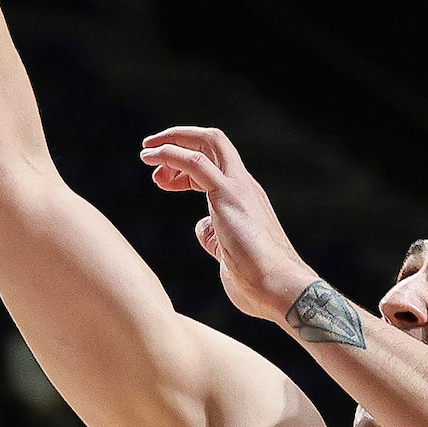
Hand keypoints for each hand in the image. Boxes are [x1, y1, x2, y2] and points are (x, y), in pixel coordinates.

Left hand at [139, 126, 321, 326]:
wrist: (280, 289)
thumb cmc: (257, 280)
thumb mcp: (227, 252)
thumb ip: (214, 236)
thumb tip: (203, 228)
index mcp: (244, 197)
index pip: (215, 163)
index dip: (185, 164)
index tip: (163, 178)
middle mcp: (244, 186)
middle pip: (213, 142)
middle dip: (179, 138)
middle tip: (149, 150)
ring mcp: (239, 188)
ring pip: (209, 142)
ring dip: (172, 142)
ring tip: (147, 155)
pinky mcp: (229, 196)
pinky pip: (196, 163)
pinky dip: (171, 154)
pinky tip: (153, 158)